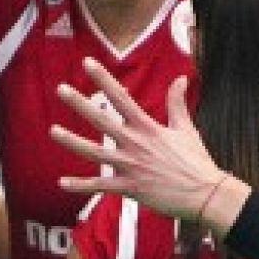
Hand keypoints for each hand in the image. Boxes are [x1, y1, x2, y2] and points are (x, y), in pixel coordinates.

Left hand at [51, 58, 235, 227]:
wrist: (205, 194)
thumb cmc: (197, 162)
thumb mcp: (187, 129)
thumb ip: (177, 103)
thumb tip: (180, 79)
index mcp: (148, 128)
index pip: (121, 98)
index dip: (103, 79)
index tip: (88, 64)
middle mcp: (135, 144)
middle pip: (102, 121)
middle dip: (80, 104)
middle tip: (61, 89)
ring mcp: (131, 166)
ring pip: (95, 153)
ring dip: (72, 142)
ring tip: (53, 131)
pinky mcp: (130, 187)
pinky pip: (101, 186)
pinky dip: (81, 186)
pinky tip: (62, 183)